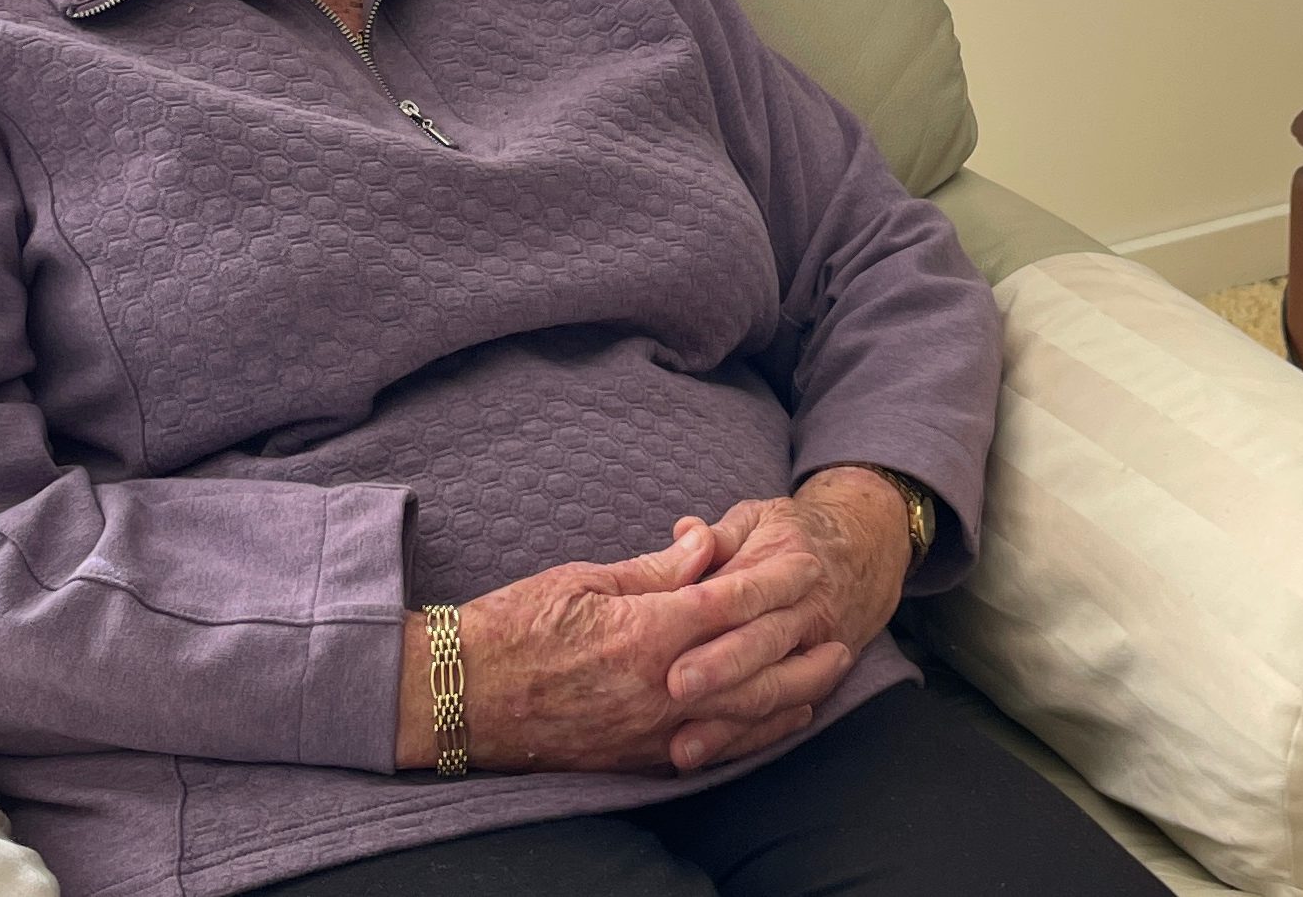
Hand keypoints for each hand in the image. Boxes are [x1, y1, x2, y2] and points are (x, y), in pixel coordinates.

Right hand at [396, 527, 853, 775]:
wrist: (461, 696)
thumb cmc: (517, 626)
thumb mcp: (586, 577)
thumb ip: (656, 568)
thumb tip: (709, 544)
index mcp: (646, 634)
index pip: (730, 610)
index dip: (773, 592)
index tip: (808, 577)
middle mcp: (658, 689)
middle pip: (754, 676)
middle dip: (803, 660)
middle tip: (841, 641)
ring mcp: (650, 731)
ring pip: (741, 721)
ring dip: (790, 701)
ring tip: (823, 680)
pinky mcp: (635, 758)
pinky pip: (710, 752)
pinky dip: (750, 737)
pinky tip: (772, 724)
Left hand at [660, 467, 911, 767]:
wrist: (867, 554)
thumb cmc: (792, 536)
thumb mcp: (758, 519)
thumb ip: (718, 534)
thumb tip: (685, 534)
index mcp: (787, 563)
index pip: (748, 588)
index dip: (714, 607)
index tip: (675, 621)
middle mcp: (805, 611)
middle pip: (763, 643)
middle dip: (722, 669)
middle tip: (676, 687)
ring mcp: (815, 651)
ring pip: (776, 689)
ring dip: (730, 721)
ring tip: (683, 746)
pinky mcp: (816, 682)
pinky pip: (783, 717)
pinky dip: (747, 740)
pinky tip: (709, 757)